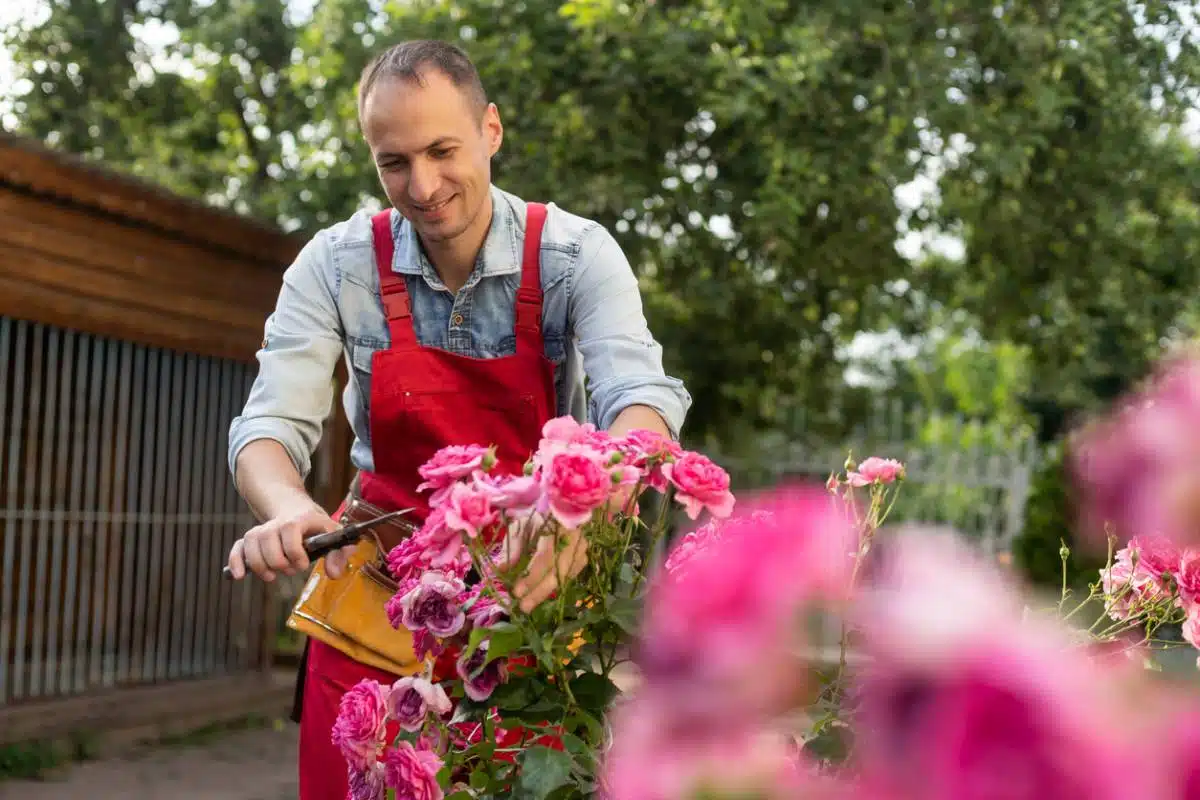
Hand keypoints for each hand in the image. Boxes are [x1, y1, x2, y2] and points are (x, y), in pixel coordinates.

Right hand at [226, 501, 344, 581]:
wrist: (297, 510)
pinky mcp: (253, 539)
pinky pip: (239, 546)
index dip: (295, 553)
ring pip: (252, 543)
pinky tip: (239, 575)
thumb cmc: (317, 526)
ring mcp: (263, 529)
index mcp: (300, 519)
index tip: (303, 564)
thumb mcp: (332, 534)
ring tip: (272, 576)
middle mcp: (278, 522)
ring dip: (259, 564)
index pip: (290, 532)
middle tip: (290, 570)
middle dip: (278, 562)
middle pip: (267, 540)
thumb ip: (338, 553)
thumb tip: (334, 573)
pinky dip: (236, 560)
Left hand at [496, 524, 588, 612]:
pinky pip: (569, 577)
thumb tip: (500, 571)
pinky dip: (554, 586)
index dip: (531, 577)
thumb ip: (512, 550)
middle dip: (539, 592)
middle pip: (557, 572)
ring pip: (564, 577)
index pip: (545, 558)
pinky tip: (540, 594)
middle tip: (523, 607)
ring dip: (546, 592)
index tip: (516, 592)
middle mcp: (575, 540)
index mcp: (557, 527)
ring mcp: (582, 550)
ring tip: (528, 604)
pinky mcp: (583, 558)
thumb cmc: (536, 519)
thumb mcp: (520, 529)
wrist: (558, 509)